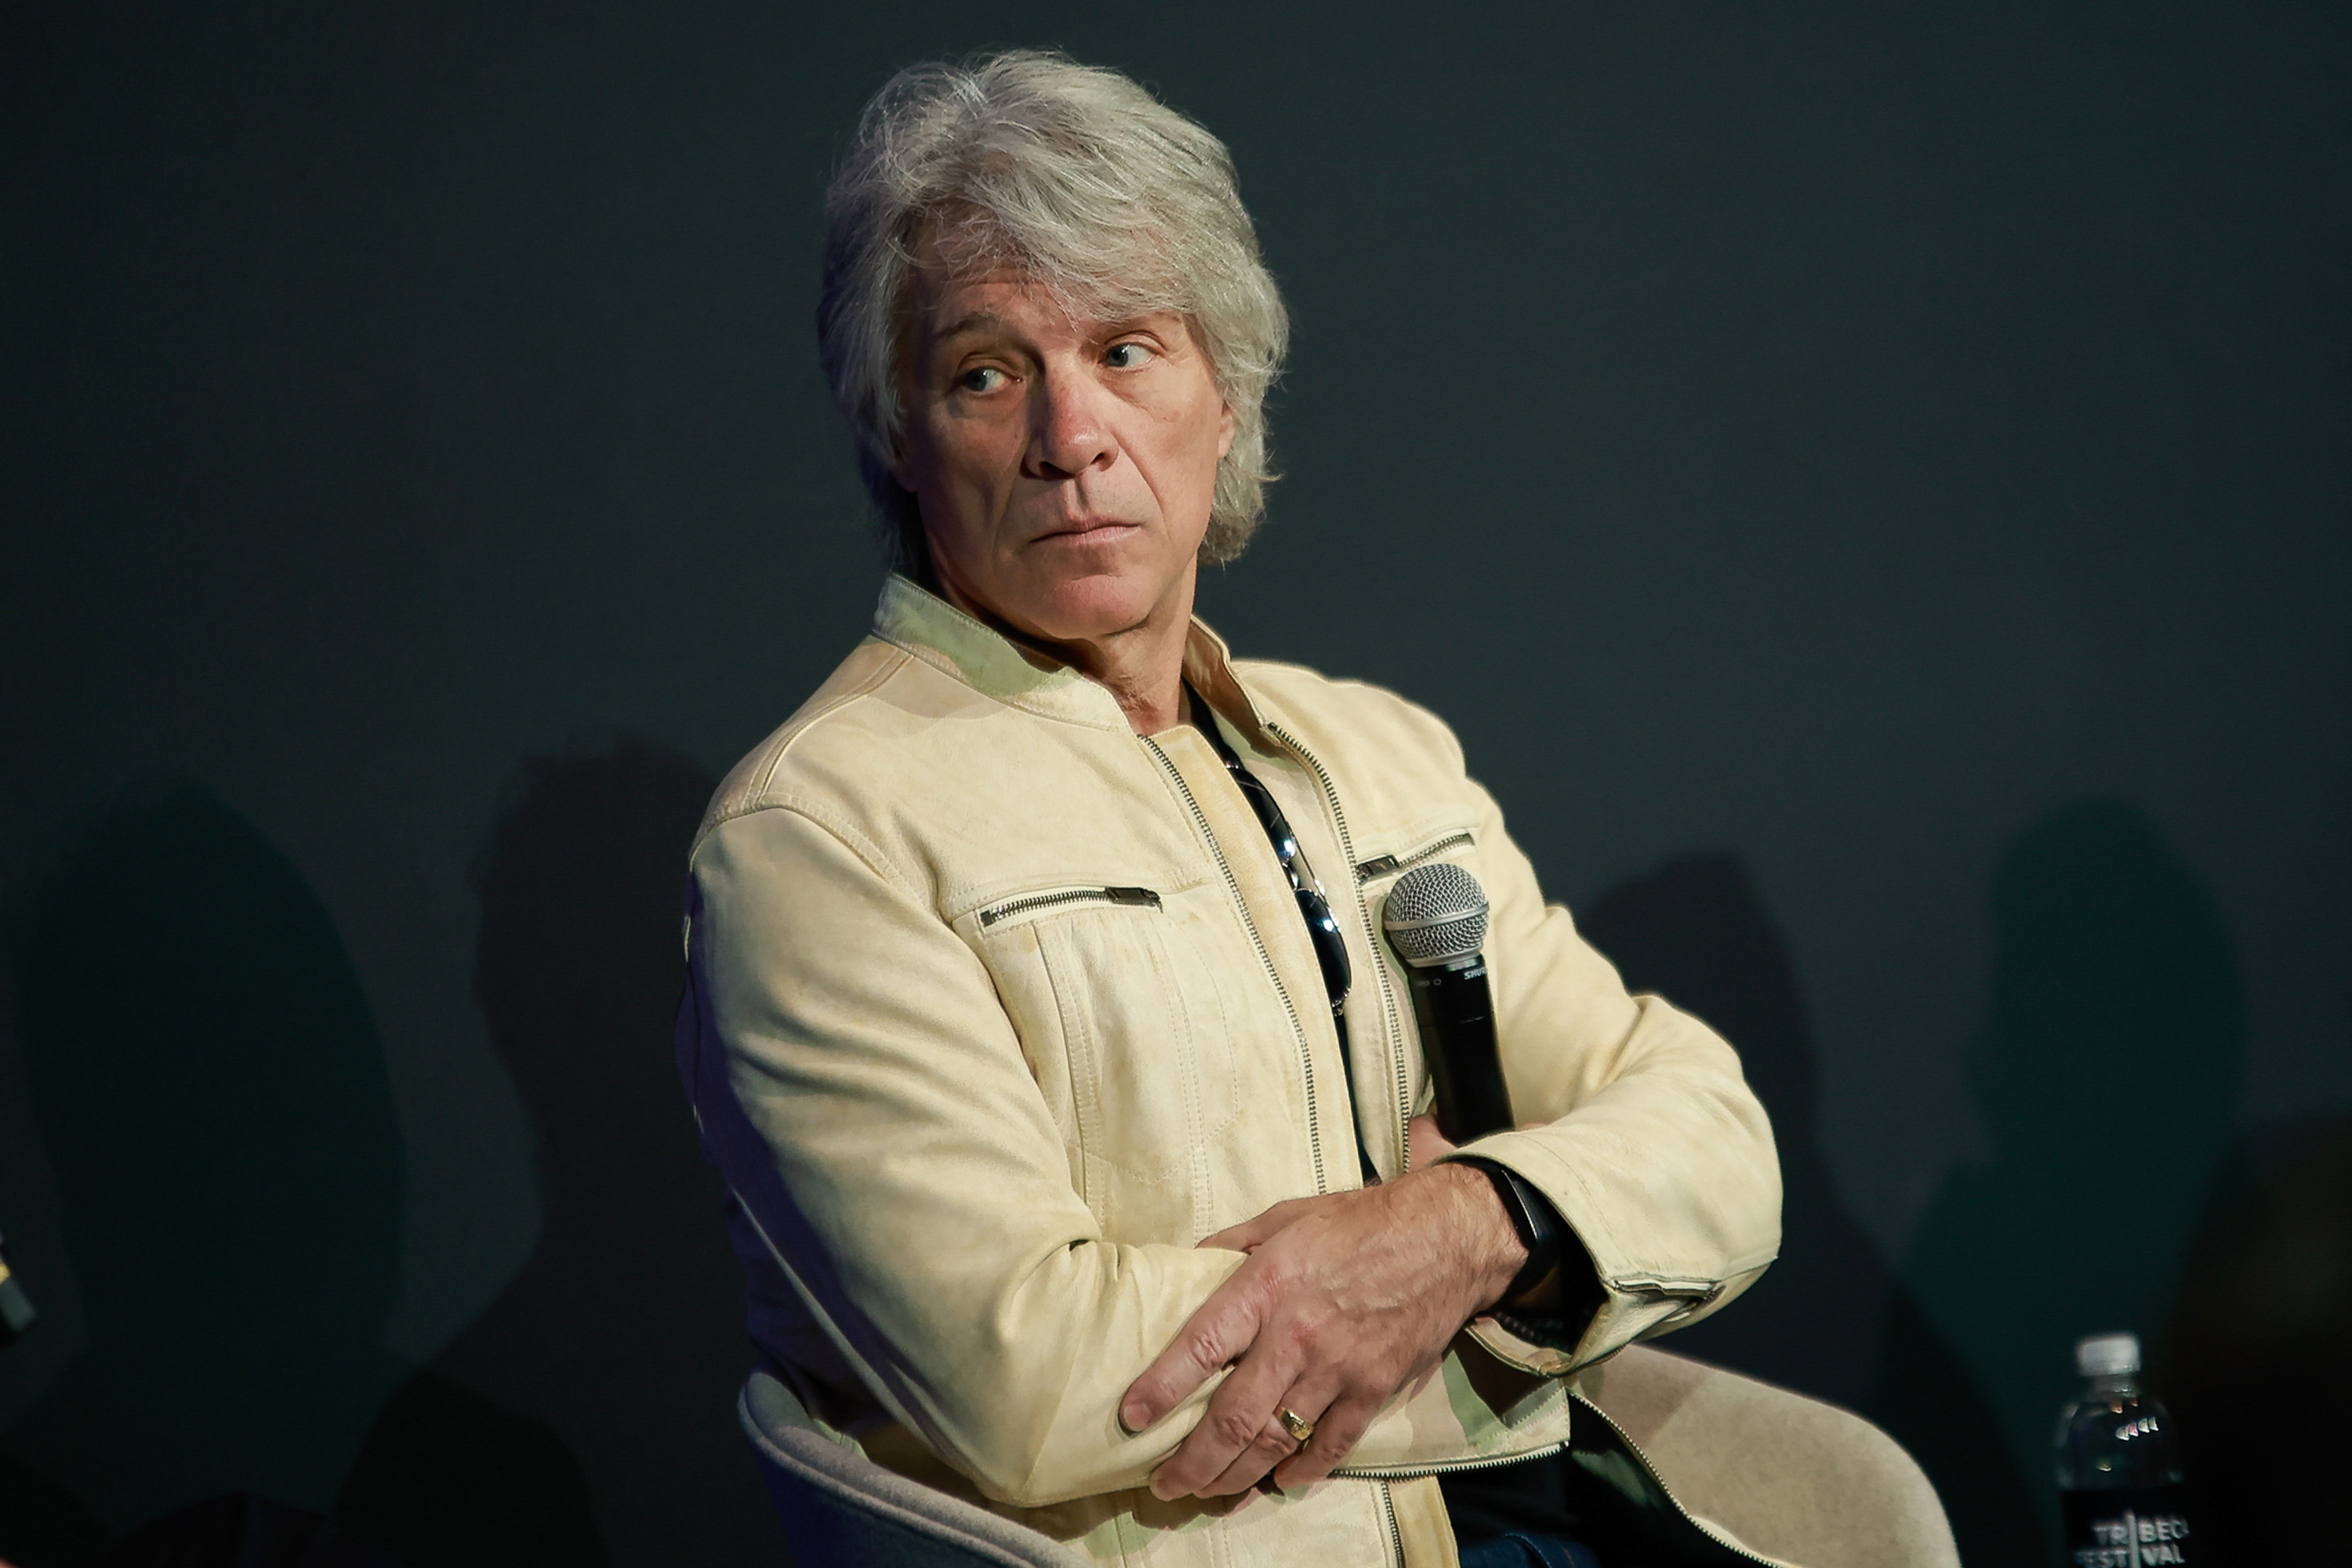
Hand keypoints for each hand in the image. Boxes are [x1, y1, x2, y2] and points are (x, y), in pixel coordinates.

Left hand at [1117, 1133, 1524, 1498]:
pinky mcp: (1374, 1389)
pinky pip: (1330, 1446)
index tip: (1131, 1418)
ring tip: (1206, 1491)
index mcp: (1267, 1284)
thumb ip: (1233, 1245)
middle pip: (1234, 1416)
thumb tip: (1190, 1264)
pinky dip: (1301, 1471)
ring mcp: (1338, 1368)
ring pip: (1277, 1441)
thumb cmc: (1359, 1222)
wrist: (1444, 1236)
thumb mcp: (1285, 1217)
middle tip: (1164, 1483)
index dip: (1161, 1386)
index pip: (1201, 1345)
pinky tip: (1277, 1481)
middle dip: (1192, 1461)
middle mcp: (1297, 1334)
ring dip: (1235, 1476)